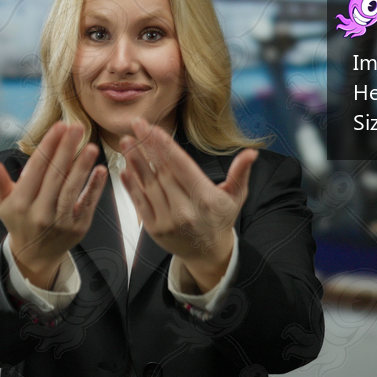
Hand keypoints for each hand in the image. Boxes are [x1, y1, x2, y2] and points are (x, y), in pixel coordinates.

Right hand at [0, 122, 108, 289]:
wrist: (35, 254)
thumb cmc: (19, 219)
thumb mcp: (3, 201)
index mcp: (20, 203)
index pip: (36, 169)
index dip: (48, 146)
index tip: (59, 126)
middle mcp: (40, 213)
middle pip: (55, 175)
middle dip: (67, 149)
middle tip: (77, 127)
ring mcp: (60, 222)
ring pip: (72, 189)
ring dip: (82, 166)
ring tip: (91, 146)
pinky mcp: (78, 228)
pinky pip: (87, 204)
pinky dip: (95, 187)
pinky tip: (101, 170)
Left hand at [119, 118, 257, 292]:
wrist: (208, 252)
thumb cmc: (220, 218)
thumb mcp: (236, 196)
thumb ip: (241, 173)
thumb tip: (252, 153)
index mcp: (205, 199)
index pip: (183, 168)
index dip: (167, 148)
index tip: (154, 130)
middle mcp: (185, 211)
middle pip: (162, 172)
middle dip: (148, 147)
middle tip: (137, 125)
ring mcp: (167, 221)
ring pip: (148, 185)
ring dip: (135, 162)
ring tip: (126, 141)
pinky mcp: (154, 229)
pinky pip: (140, 203)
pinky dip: (131, 186)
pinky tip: (124, 168)